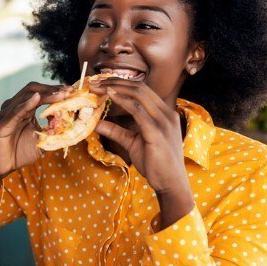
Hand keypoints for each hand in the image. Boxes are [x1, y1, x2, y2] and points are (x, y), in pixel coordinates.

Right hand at [0, 82, 72, 194]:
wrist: (2, 167)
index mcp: (24, 109)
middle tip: (68, 91)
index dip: (55, 90)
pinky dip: (26, 104)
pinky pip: (15, 112)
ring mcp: (7, 114)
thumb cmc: (19, 152)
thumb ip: (53, 131)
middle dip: (51, 89)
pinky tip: (36, 99)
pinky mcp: (2, 124)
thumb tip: (68, 123)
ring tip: (60, 95)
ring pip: (25, 97)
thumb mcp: (42, 140)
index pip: (40, 92)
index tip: (71, 91)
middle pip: (33, 89)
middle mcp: (14, 107)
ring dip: (44, 95)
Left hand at [89, 78, 193, 226]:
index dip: (121, 83)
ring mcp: (164, 122)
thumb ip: (116, 131)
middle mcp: (166, 113)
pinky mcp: (157, 132)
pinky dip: (123, 101)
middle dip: (115, 81)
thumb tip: (96, 123)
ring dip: (116, 88)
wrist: (170, 183)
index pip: (142, 89)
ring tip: (98, 87)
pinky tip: (110, 97)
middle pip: (140, 87)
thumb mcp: (132, 142)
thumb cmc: (155, 163)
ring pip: (139, 94)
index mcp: (164, 113)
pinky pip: (139, 111)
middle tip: (96, 82)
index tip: (101, 83)